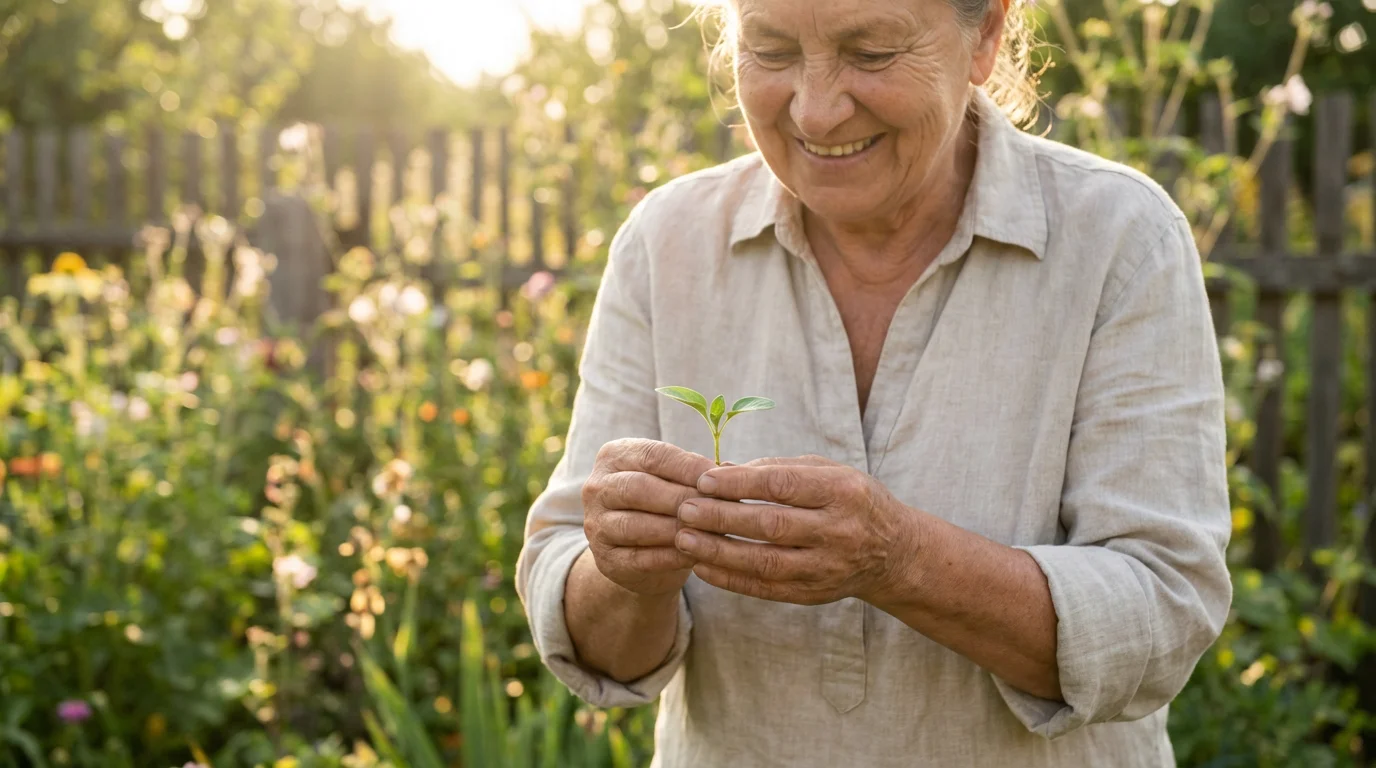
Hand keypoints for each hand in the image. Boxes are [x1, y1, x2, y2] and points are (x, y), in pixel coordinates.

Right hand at [582, 438, 716, 596]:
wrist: (642, 553)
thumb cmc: (666, 505)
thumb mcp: (676, 481)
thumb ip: (696, 474)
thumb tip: (730, 470)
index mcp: (614, 456)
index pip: (652, 456)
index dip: (688, 467)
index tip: (719, 477)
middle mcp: (597, 487)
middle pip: (638, 488)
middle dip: (682, 498)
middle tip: (717, 508)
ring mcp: (596, 525)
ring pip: (635, 525)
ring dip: (676, 529)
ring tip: (709, 533)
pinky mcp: (605, 560)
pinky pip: (639, 559)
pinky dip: (670, 557)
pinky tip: (696, 555)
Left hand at [674, 455, 920, 605]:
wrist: (894, 553)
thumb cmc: (852, 500)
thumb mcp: (829, 472)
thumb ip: (780, 468)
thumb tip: (724, 467)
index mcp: (843, 492)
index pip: (784, 485)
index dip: (741, 483)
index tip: (704, 479)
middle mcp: (838, 531)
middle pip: (771, 525)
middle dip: (722, 517)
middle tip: (685, 508)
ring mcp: (827, 567)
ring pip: (766, 562)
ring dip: (719, 552)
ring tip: (684, 539)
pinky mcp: (814, 594)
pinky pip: (766, 589)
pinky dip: (731, 579)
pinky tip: (703, 567)